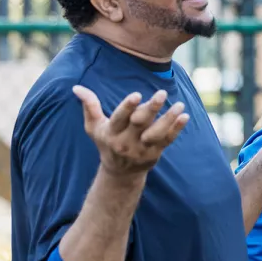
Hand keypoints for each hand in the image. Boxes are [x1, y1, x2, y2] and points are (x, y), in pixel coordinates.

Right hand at [73, 86, 188, 176]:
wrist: (120, 173)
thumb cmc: (107, 142)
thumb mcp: (94, 127)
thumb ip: (89, 106)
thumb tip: (76, 87)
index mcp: (111, 133)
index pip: (119, 119)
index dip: (127, 107)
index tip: (137, 95)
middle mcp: (126, 142)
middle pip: (140, 124)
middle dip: (151, 109)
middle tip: (162, 93)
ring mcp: (142, 149)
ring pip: (156, 133)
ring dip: (168, 119)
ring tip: (180, 105)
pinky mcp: (155, 153)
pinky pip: (167, 140)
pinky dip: (177, 129)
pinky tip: (185, 116)